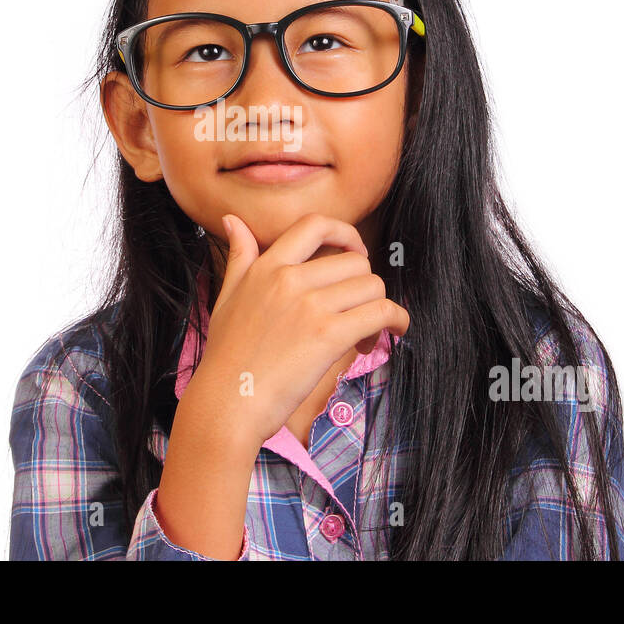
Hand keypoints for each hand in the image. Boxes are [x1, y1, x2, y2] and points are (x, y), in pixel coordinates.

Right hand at [185, 211, 410, 449]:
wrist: (227, 403)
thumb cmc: (226, 358)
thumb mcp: (226, 297)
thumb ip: (239, 257)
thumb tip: (232, 220)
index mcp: (267, 267)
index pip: (315, 226)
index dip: (345, 233)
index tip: (355, 252)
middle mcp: (290, 279)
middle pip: (355, 261)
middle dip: (365, 284)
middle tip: (357, 311)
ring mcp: (310, 306)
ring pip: (372, 285)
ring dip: (379, 306)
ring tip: (366, 331)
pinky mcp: (328, 335)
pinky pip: (380, 313)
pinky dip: (397, 320)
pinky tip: (395, 331)